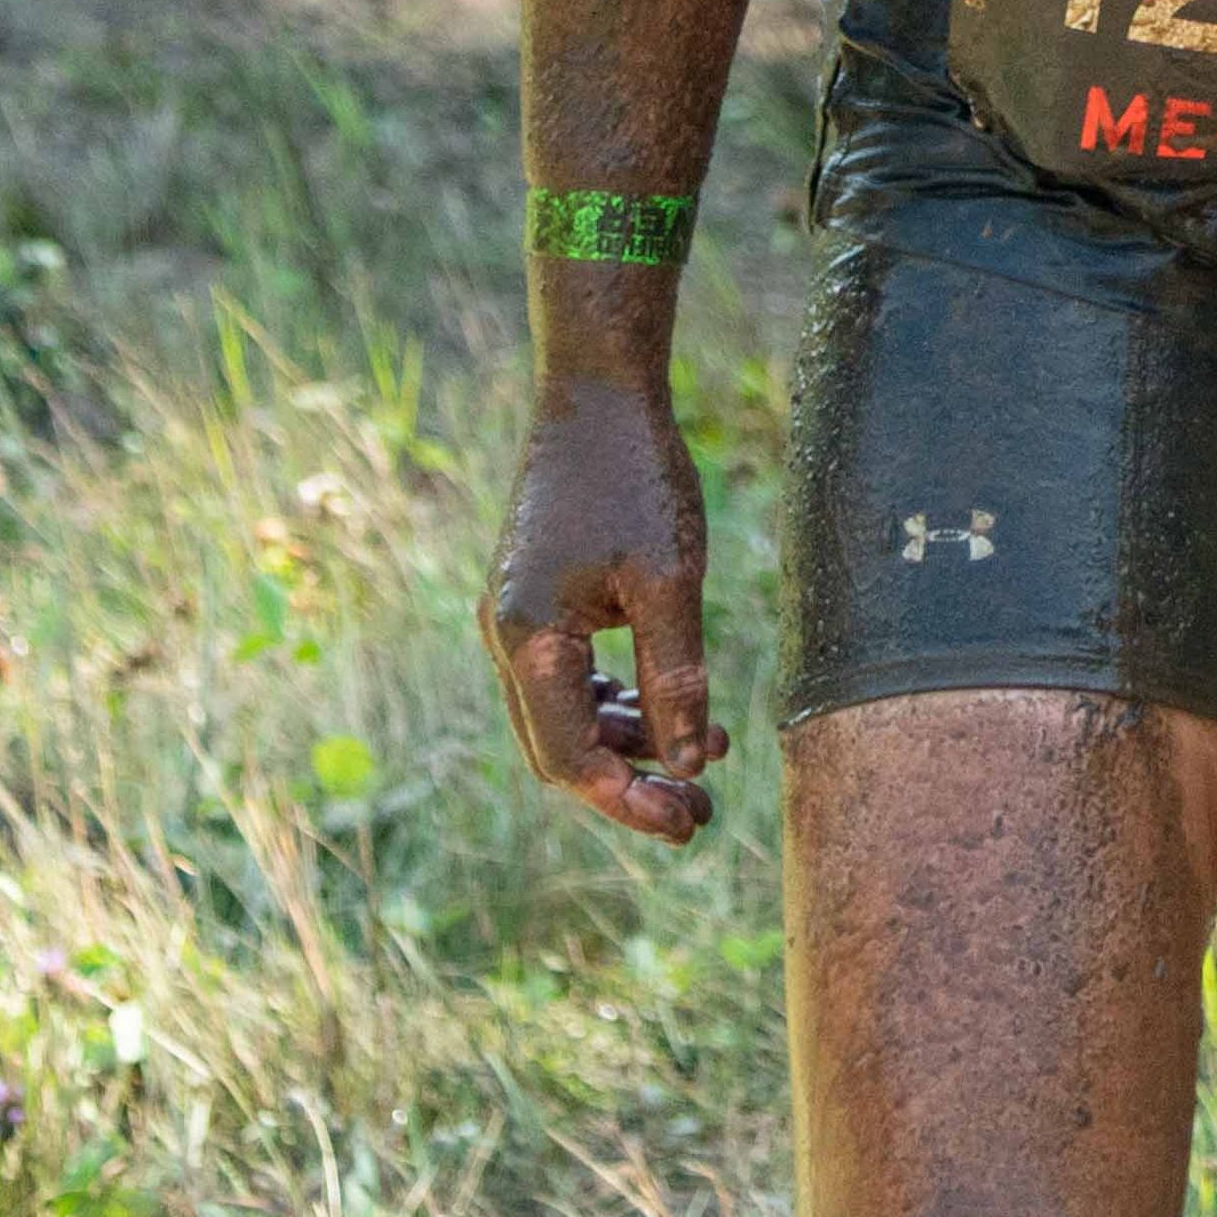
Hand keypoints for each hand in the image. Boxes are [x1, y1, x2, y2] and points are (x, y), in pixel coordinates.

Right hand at [496, 368, 721, 840]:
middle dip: (629, 785)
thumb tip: (685, 763)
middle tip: (701, 810)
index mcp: (530, 639)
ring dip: (630, 741)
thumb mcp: (671, 582)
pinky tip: (675, 705)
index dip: (627, 804)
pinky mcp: (536, 598)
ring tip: (709, 751)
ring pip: (566, 714)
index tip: (688, 824)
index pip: (570, 759)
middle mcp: (507, 636)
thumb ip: (676, 678)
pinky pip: (569, 675)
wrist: (597, 392)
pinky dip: (618, 700)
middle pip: (560, 748)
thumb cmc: (636, 477)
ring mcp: (516, 617)